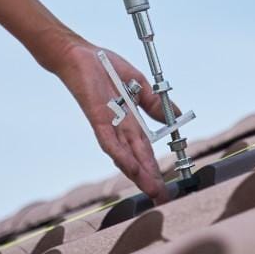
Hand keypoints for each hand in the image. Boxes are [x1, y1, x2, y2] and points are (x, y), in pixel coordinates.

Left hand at [47, 38, 171, 203]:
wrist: (79, 54)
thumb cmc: (104, 66)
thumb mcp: (139, 83)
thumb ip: (155, 102)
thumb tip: (175, 116)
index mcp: (130, 121)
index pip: (145, 151)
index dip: (155, 169)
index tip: (165, 187)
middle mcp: (119, 128)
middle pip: (137, 159)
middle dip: (150, 179)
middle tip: (162, 199)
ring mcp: (108, 126)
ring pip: (125, 155)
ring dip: (138, 173)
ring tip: (151, 190)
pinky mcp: (97, 119)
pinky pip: (109, 141)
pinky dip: (120, 155)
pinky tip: (131, 168)